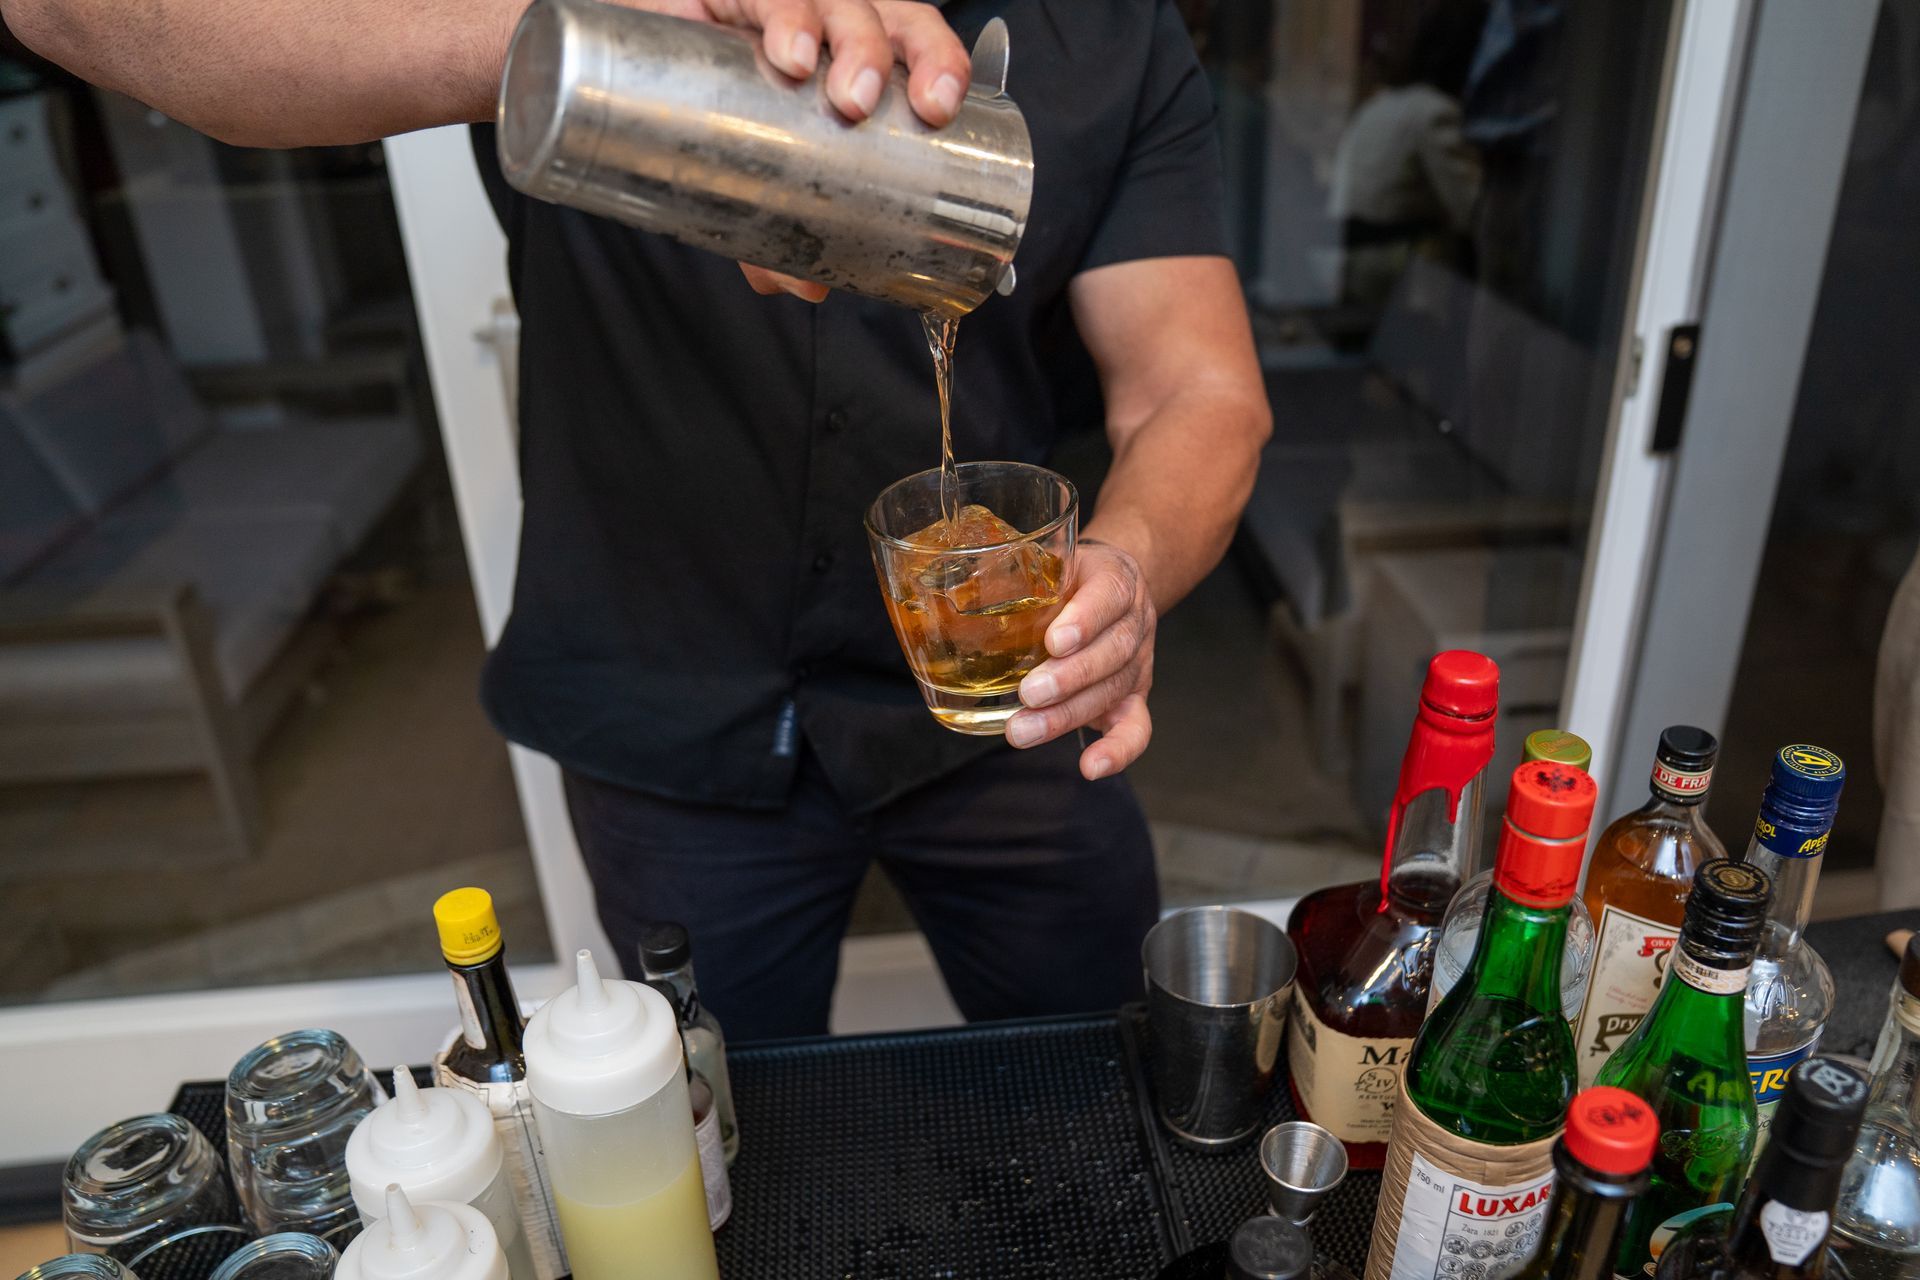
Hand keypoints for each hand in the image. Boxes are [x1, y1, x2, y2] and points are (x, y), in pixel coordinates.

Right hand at [654, 0, 969, 302]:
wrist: (639, 71)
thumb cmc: (720, 110)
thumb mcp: (758, 169)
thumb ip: (784, 225)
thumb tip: (809, 285)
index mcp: (863, 56)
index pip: (921, 45)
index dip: (944, 67)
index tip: (940, 111)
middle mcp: (836, 21)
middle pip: (898, 19)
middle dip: (914, 59)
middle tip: (891, 115)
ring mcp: (789, 4)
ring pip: (842, 2)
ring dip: (855, 46)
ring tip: (847, 98)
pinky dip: (785, 20)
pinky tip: (787, 54)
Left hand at [1005, 540, 1155, 779]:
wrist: (1113, 585)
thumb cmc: (1071, 576)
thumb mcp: (1052, 559)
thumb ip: (1015, 571)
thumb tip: (952, 584)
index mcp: (1116, 578)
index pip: (1109, 596)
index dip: (1085, 620)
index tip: (1054, 640)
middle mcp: (1133, 622)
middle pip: (1112, 652)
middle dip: (1069, 677)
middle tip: (1028, 693)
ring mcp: (1136, 663)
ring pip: (1112, 691)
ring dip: (1067, 716)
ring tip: (1023, 731)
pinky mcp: (1133, 697)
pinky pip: (1136, 728)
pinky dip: (1117, 751)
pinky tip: (1091, 768)